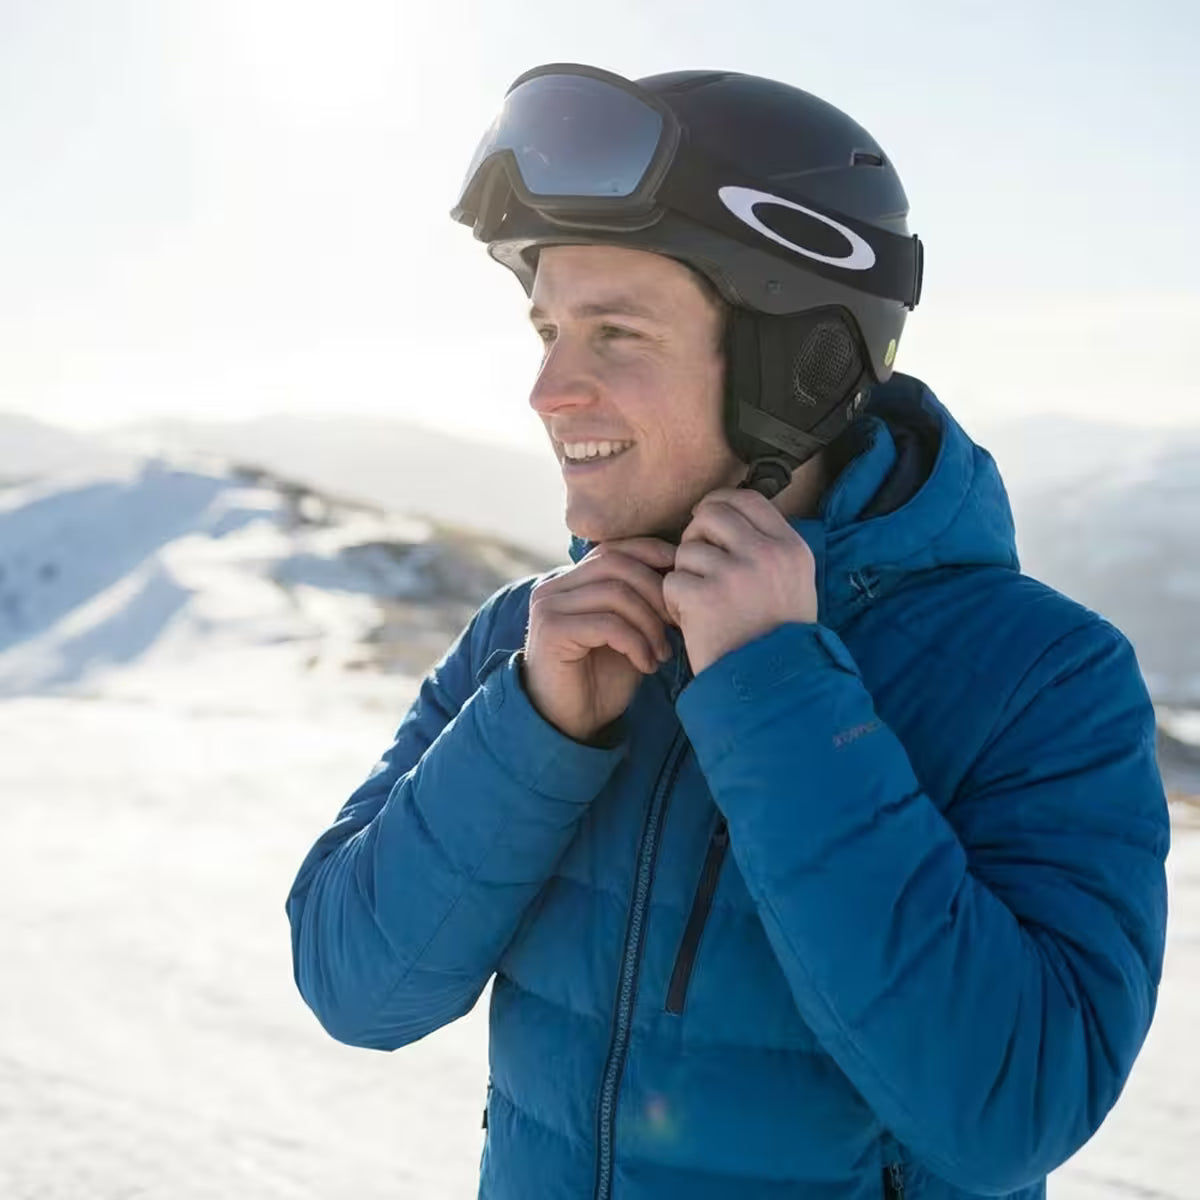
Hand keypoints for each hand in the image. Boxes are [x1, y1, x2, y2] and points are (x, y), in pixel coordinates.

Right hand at [522, 538, 676, 743]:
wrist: (571, 725)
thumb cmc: (603, 680)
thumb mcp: (630, 633)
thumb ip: (642, 601)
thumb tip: (681, 570)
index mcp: (571, 580)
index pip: (615, 548)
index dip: (653, 556)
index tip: (683, 585)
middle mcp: (554, 587)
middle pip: (617, 564)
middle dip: (657, 592)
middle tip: (677, 625)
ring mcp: (549, 607)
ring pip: (615, 592)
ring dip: (650, 623)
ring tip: (662, 652)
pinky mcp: (552, 631)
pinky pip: (608, 623)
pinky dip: (636, 643)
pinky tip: (646, 665)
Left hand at [663, 488, 817, 675]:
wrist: (773, 687)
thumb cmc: (777, 638)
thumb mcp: (794, 583)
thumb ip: (767, 548)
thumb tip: (726, 516)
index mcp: (791, 547)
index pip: (748, 499)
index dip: (720, 502)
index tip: (706, 519)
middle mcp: (766, 554)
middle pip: (711, 514)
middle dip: (695, 535)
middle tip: (697, 563)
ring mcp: (735, 574)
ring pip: (687, 549)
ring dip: (685, 574)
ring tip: (699, 603)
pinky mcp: (705, 596)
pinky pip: (672, 580)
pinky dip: (674, 601)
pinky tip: (690, 620)